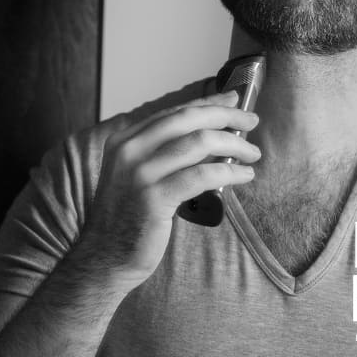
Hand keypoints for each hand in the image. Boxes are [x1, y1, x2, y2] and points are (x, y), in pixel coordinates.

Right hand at [77, 91, 259, 290]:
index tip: (233, 99)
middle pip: (188, 119)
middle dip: (226, 116)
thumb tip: (208, 133)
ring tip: (253, 154)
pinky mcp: (154, 198)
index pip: (174, 112)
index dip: (208, 102)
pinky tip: (244, 175)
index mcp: (124, 140)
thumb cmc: (127, 218)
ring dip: (234, 144)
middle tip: (251, 122)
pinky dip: (229, 171)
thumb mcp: (136, 175)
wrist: (104, 257)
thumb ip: (162, 153)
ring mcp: (140, 174)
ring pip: (198, 142)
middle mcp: (129, 150)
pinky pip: (201, 175)